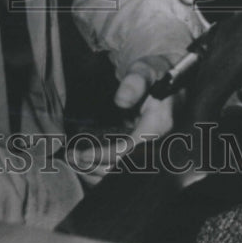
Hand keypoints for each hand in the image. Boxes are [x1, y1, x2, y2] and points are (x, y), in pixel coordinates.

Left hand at [69, 56, 176, 185]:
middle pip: (125, 169)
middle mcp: (160, 143)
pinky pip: (123, 168)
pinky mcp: (145, 152)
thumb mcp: (146, 69)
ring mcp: (153, 150)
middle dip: (95, 167)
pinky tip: (85, 162)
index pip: (131, 150)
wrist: (171, 79)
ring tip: (72, 160)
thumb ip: (136, 81)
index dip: (105, 155)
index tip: (82, 153)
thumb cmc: (156, 72)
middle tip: (69, 158)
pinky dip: (103, 168)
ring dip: (96, 171)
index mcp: (161, 124)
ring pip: (123, 173)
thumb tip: (121, 100)